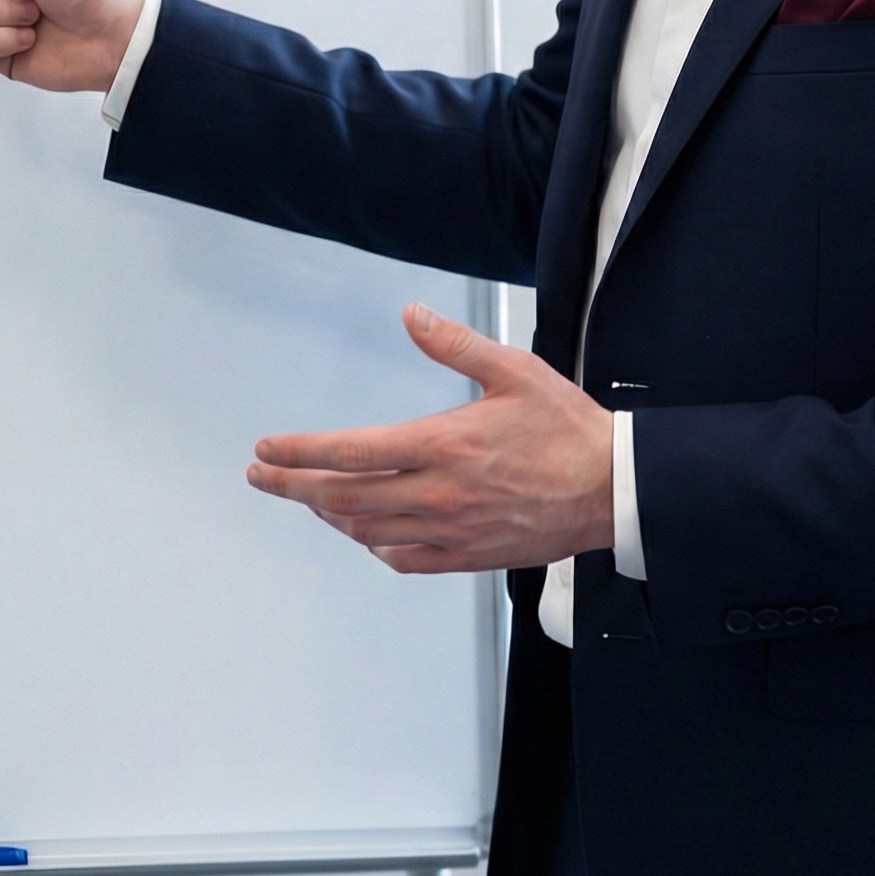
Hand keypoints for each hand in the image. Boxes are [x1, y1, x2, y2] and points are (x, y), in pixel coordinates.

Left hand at [246, 304, 613, 573]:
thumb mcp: (514, 370)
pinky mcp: (469, 556)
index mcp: (443, 445)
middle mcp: (439, 493)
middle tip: (262, 477)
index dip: (299, 452)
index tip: (266, 450)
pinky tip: (367, 532)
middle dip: (293, 487)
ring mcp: (451, 531)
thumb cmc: (567, 427)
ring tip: (309, 497)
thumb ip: (455, 344)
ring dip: (329, 514)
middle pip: (344, 498)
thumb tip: (411, 316)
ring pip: (368, 530)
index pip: (350, 452)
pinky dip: (375, 545)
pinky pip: (405, 559)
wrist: (612, 489)